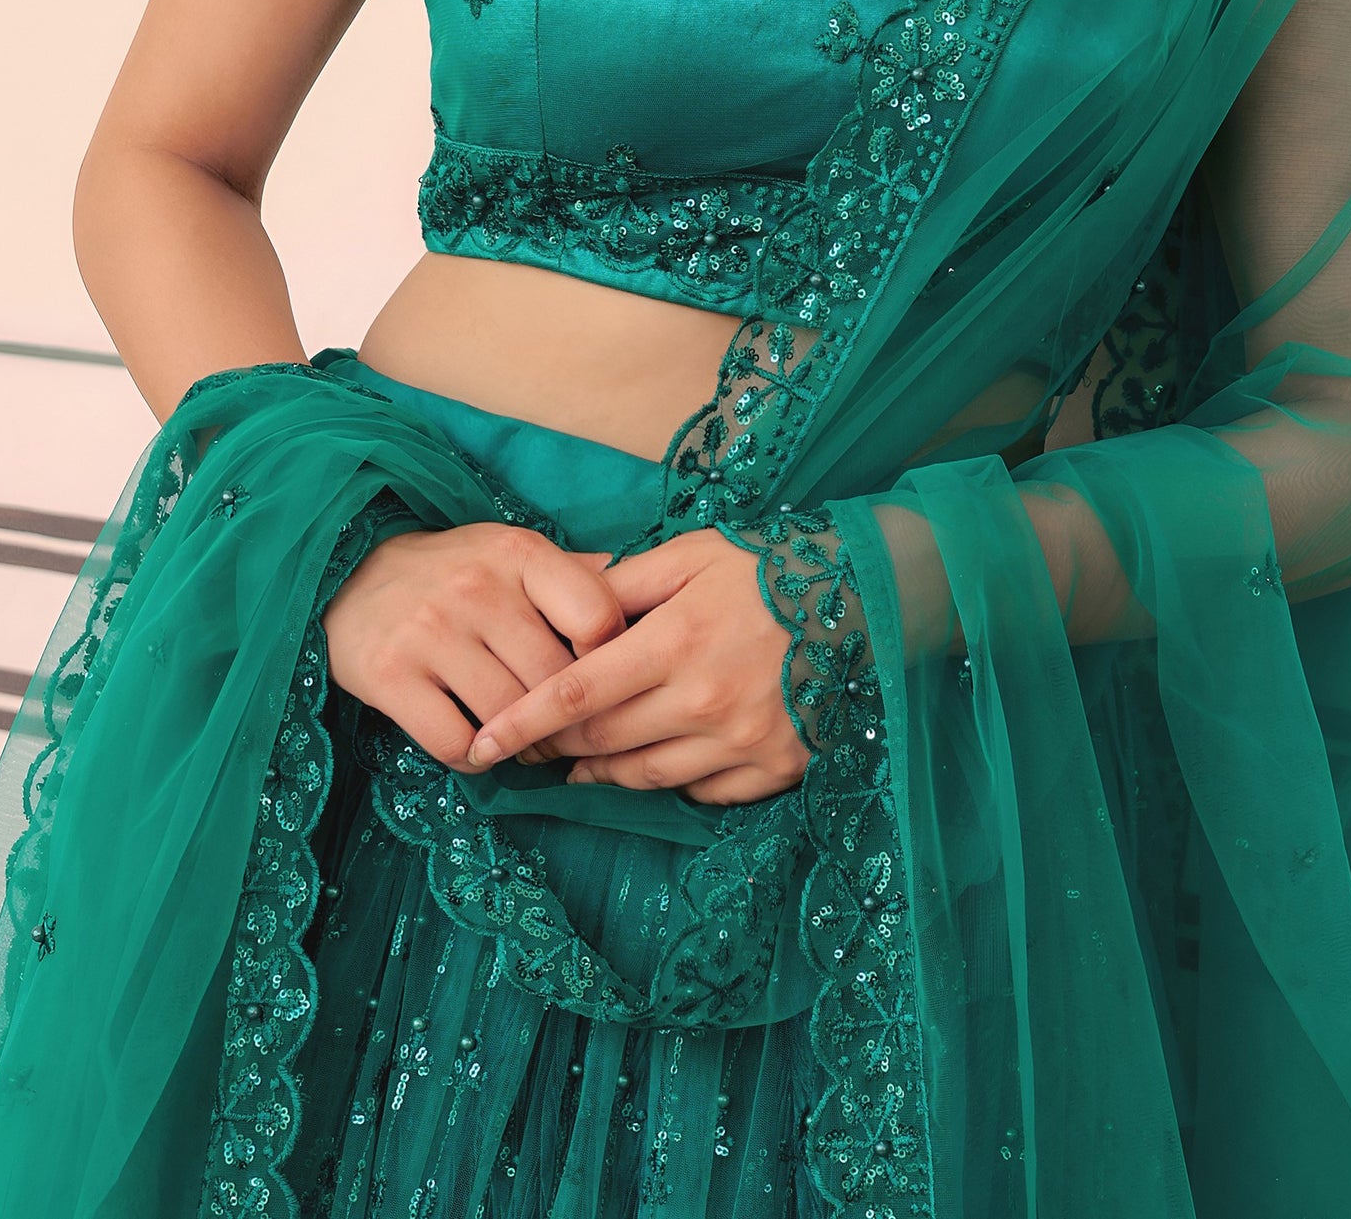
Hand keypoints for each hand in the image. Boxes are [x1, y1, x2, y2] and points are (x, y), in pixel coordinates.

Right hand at [322, 523, 625, 773]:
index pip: (599, 618)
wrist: (350, 573)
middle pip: (555, 682)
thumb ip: (575, 578)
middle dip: (565, 717)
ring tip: (521, 738)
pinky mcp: (387, 676)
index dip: (610, 660)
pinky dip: (475, 759)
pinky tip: (477, 744)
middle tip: (562, 730)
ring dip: (521, 742)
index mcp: (519, 553)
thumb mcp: (513, 554)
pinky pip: (455, 744)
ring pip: (508, 718)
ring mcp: (429, 632)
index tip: (599, 678)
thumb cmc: (454, 571)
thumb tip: (645, 597)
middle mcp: (476, 588)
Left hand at [463, 530, 807, 805]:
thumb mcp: (691, 556)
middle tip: (525, 748)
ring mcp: (743, 743)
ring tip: (574, 768)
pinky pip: (704, 793)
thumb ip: (623, 585)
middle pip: (604, 743)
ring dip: (601, 775)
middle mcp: (704, 701)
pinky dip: (669, 785)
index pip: (577, 695)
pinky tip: (651, 769)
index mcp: (675, 641)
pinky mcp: (777, 769)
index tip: (482, 744)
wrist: (867, 597)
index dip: (523, 722)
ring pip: (646, 777)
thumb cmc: (768, 566)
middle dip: (554, 749)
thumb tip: (560, 605)